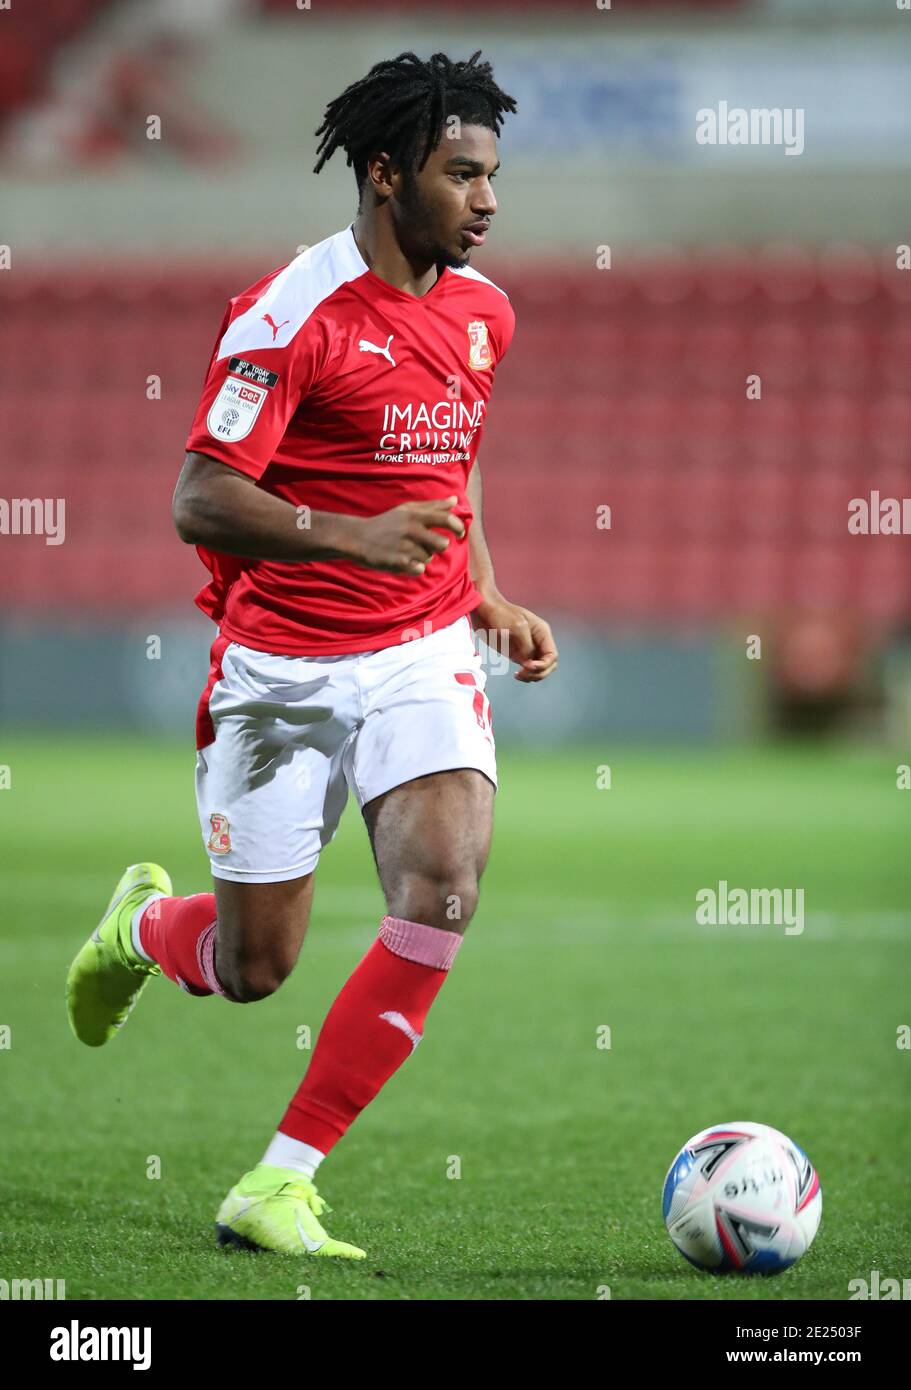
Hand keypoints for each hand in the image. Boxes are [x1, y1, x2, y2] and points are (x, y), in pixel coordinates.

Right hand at [349, 496, 464, 574]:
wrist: (358, 537)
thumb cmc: (387, 523)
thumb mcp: (407, 510)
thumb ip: (433, 506)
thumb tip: (455, 500)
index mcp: (414, 515)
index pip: (446, 519)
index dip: (458, 527)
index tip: (460, 533)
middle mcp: (410, 529)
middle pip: (442, 544)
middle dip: (438, 546)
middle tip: (427, 544)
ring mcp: (404, 547)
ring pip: (429, 558)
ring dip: (422, 557)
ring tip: (408, 551)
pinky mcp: (397, 562)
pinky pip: (419, 570)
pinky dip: (414, 567)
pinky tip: (403, 560)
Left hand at [471, 594, 558, 681]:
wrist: (484, 610)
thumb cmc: (501, 614)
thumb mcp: (518, 628)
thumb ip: (526, 647)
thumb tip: (529, 663)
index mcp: (542, 633)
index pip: (552, 655)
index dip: (543, 665)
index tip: (528, 666)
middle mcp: (538, 642)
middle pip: (549, 665)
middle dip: (539, 672)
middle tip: (523, 673)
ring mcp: (528, 649)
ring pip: (539, 669)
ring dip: (532, 676)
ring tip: (519, 675)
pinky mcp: (517, 654)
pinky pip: (527, 669)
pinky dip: (525, 675)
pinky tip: (517, 675)